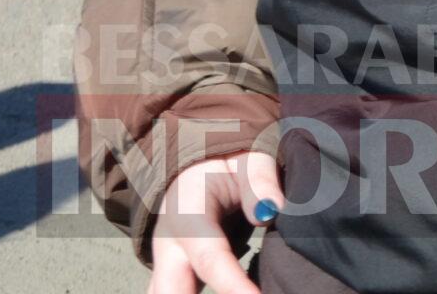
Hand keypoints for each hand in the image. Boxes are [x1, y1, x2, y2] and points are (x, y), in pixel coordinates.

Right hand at [148, 150, 280, 293]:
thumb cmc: (225, 160)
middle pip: (171, 290)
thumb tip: (269, 210)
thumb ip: (259, 179)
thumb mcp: (248, 156)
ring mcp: (168, 263)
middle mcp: (170, 245)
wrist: (194, 164)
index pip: (209, 257)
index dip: (232, 284)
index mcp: (186, 214)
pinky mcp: (174, 273)